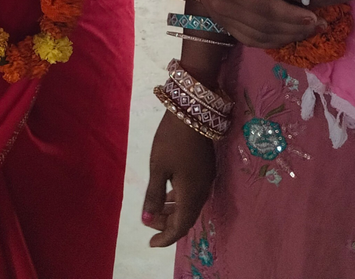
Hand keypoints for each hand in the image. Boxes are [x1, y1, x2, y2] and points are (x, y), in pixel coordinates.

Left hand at [141, 111, 215, 247]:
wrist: (192, 111)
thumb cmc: (171, 139)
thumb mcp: (158, 168)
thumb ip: (154, 195)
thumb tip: (147, 220)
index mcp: (191, 193)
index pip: (180, 226)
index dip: (166, 237)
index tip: (151, 244)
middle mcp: (203, 190)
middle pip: (187, 217)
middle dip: (168, 225)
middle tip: (149, 223)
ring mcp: (206, 179)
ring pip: (191, 205)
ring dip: (174, 212)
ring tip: (156, 212)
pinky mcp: (205, 169)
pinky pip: (193, 194)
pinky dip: (180, 200)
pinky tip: (170, 194)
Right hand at [171, 0, 322, 47]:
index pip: (261, 6)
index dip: (288, 14)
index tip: (312, 14)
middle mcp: (222, 8)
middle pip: (263, 26)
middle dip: (294, 28)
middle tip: (321, 24)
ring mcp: (222, 17)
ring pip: (258, 37)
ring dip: (287, 37)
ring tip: (312, 31)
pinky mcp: (224, 21)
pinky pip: (249, 38)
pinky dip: (271, 41)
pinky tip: (290, 35)